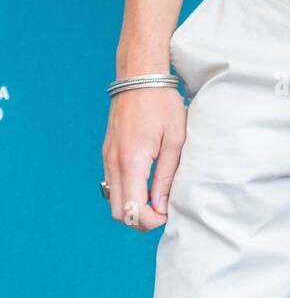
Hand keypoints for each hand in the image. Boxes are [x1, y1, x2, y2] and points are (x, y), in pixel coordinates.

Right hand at [102, 87, 187, 230]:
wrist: (140, 76)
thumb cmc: (162, 104)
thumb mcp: (175, 139)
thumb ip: (166, 176)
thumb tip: (162, 206)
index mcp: (131, 161)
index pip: (132, 211)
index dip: (151, 221)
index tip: (168, 212)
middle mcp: (114, 163)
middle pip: (119, 213)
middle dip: (140, 220)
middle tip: (162, 210)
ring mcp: (107, 158)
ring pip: (113, 200)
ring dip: (133, 207)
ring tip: (156, 198)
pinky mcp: (107, 152)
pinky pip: (112, 184)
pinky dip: (126, 193)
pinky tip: (145, 183)